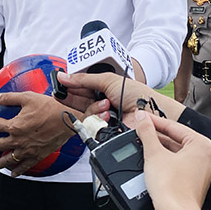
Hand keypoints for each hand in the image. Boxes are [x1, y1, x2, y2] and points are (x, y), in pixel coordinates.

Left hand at [0, 92, 77, 176]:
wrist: (67, 120)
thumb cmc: (50, 109)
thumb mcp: (27, 98)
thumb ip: (9, 98)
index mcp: (15, 126)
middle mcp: (19, 140)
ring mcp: (28, 150)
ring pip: (9, 159)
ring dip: (0, 162)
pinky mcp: (37, 155)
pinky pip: (25, 166)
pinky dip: (18, 171)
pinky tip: (14, 173)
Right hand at [56, 71, 186, 122]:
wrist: (151, 113)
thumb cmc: (137, 94)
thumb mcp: (108, 80)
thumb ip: (84, 79)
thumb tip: (64, 76)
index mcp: (103, 89)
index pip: (80, 89)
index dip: (70, 88)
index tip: (59, 86)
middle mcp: (102, 104)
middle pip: (79, 103)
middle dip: (76, 99)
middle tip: (66, 95)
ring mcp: (103, 119)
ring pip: (85, 117)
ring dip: (93, 110)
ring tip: (106, 106)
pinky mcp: (105, 133)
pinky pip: (91, 129)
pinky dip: (98, 121)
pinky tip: (108, 117)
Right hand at [135, 111, 210, 209]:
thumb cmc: (173, 188)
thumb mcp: (154, 153)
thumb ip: (147, 132)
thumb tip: (142, 119)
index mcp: (202, 145)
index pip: (174, 127)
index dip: (155, 122)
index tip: (142, 119)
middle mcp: (205, 158)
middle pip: (176, 140)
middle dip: (156, 137)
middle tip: (140, 131)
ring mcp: (199, 173)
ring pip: (175, 155)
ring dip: (158, 150)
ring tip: (142, 146)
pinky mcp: (191, 185)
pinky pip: (176, 168)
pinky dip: (163, 164)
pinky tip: (149, 164)